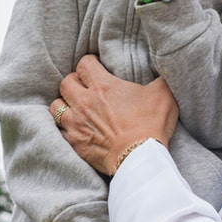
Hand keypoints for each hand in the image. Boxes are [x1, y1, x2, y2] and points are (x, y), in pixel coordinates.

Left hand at [54, 55, 177, 174]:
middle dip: (74, 82)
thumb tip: (166, 68)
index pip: (84, 64)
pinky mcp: (74, 143)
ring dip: (64, 105)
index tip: (95, 68)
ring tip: (74, 108)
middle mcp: (84, 102)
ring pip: (56, 106)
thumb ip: (161, 78)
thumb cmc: (151, 124)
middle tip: (84, 88)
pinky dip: (65, 128)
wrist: (139, 158)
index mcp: (103, 86)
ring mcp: (76, 123)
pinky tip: (75, 129)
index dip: (89, 63)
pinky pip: (59, 131)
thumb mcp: (163, 94)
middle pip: (66, 83)